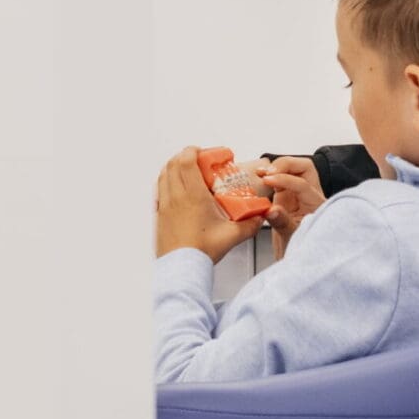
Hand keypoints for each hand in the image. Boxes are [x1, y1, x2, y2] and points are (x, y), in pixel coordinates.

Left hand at [156, 147, 264, 261]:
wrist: (182, 268)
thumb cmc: (201, 251)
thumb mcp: (232, 235)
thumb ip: (250, 224)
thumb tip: (259, 218)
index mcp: (192, 195)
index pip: (186, 160)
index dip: (194, 151)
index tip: (204, 152)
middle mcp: (175, 197)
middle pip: (172, 164)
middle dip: (185, 156)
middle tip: (198, 160)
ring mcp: (164, 206)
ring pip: (163, 175)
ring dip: (173, 168)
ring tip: (186, 173)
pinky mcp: (159, 216)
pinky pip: (158, 191)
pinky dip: (166, 183)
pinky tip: (176, 192)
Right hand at [256, 155, 324, 257]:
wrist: (298, 262)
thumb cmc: (302, 250)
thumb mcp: (292, 238)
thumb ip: (282, 222)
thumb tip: (271, 210)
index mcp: (317, 205)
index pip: (302, 183)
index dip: (285, 179)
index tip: (268, 179)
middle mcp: (309, 196)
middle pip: (303, 168)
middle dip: (285, 165)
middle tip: (267, 171)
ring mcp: (297, 196)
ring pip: (292, 171)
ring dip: (277, 168)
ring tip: (261, 173)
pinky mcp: (285, 198)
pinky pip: (279, 181)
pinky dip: (270, 176)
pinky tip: (259, 178)